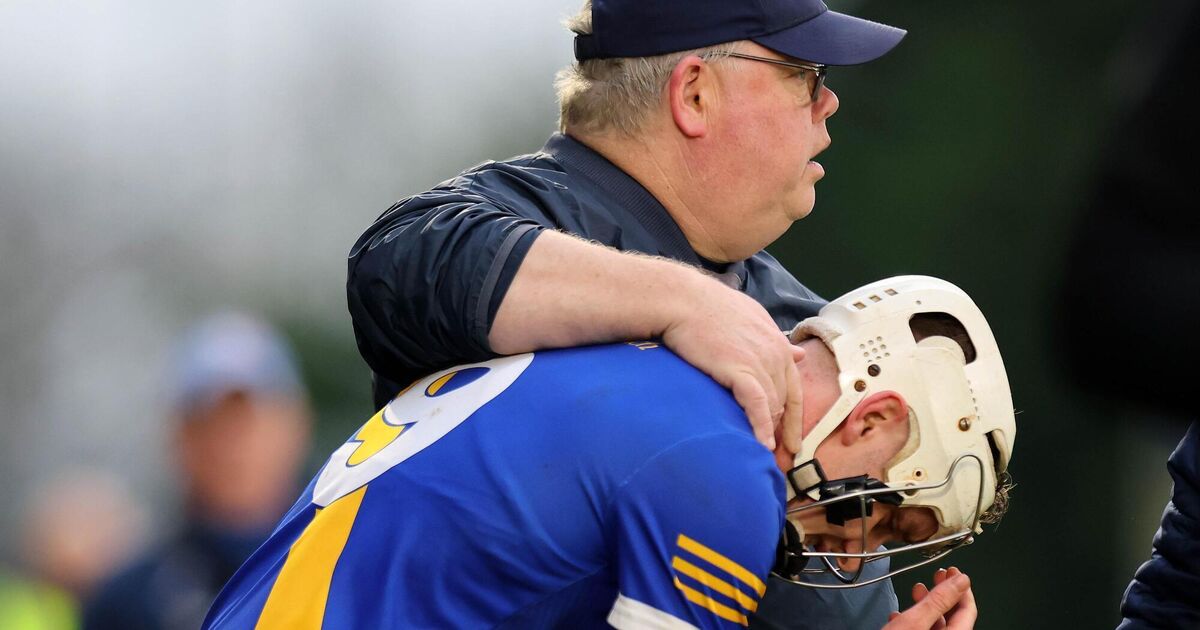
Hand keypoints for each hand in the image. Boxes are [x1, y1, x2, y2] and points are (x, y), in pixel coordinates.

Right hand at [660, 275, 804, 449]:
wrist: (684, 300)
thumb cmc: (708, 305)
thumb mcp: (751, 317)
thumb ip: (774, 339)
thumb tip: (798, 353)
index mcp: (777, 342)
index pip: (794, 387)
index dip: (795, 417)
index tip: (793, 440)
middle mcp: (776, 353)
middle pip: (785, 401)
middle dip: (783, 430)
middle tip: (779, 456)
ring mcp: (761, 362)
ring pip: (773, 406)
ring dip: (771, 432)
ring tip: (764, 456)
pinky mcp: (741, 370)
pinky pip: (758, 406)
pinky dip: (761, 428)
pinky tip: (761, 446)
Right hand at [883, 567, 976, 629]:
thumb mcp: (916, 621)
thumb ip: (939, 600)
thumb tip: (960, 580)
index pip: (968, 610)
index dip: (962, 588)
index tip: (954, 571)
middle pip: (952, 614)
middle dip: (943, 591)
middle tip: (938, 574)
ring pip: (935, 621)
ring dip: (926, 603)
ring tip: (918, 588)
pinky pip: (921, 628)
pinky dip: (914, 617)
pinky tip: (902, 612)